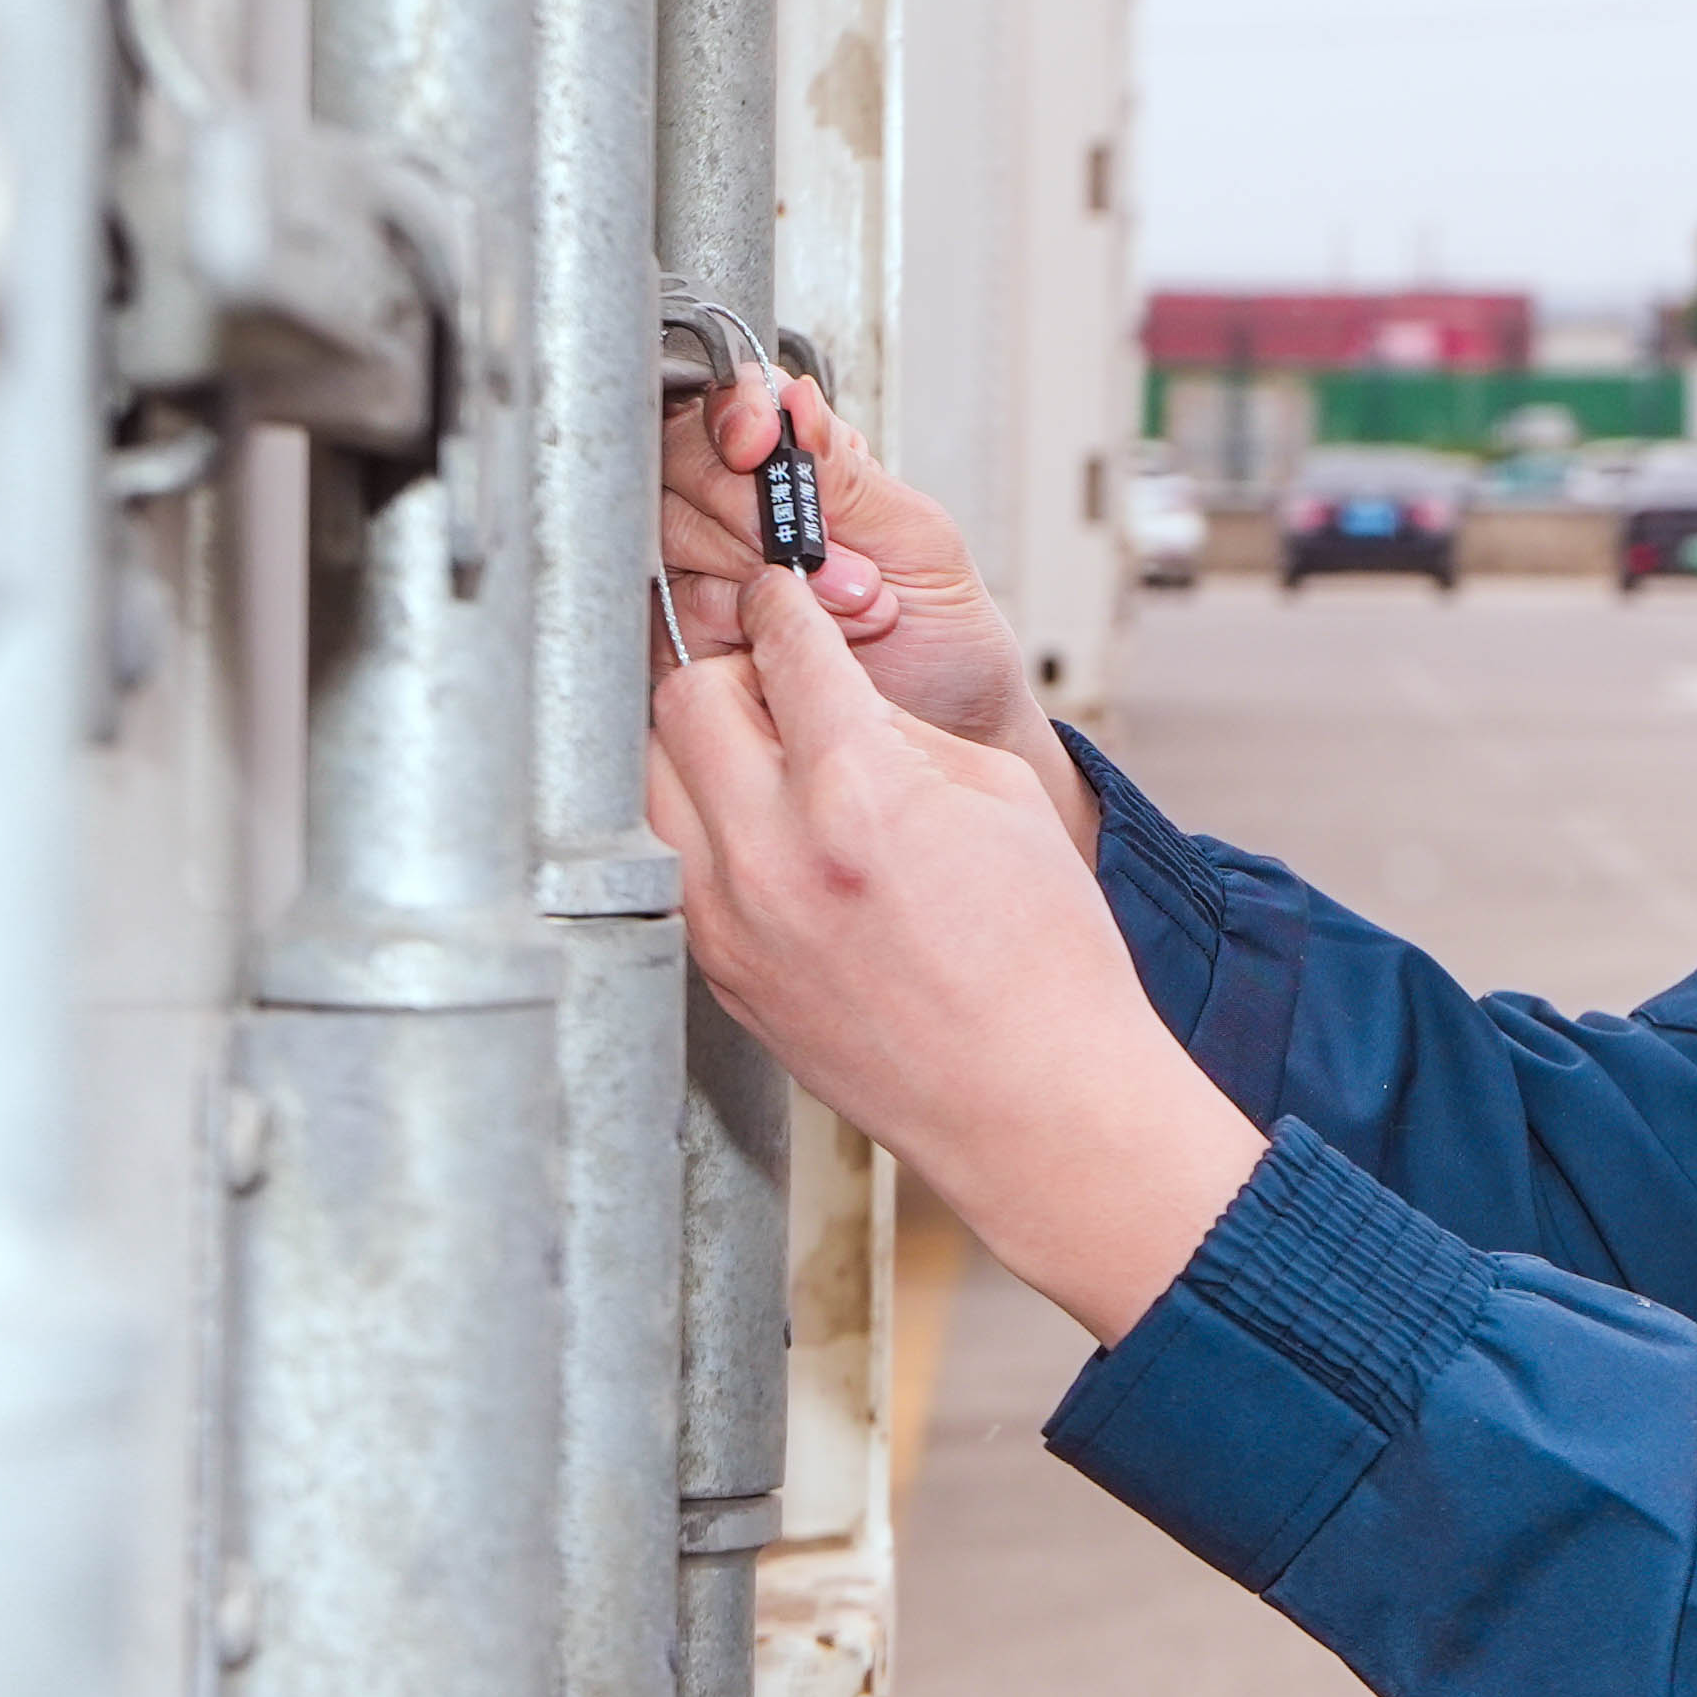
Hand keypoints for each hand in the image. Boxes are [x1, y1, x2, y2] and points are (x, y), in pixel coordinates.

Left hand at [650, 553, 1264, 1341]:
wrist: (1035, 1101)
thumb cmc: (1044, 967)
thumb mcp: (1002, 798)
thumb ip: (898, 730)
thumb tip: (832, 692)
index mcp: (857, 794)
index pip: (782, 647)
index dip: (787, 604)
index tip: (787, 596)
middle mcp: (773, 855)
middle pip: (686, 698)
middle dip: (731, 668)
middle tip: (773, 676)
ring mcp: (730, 920)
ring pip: (651, 777)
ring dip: (697, 743)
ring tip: (758, 752)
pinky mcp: (716, 971)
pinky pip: (670, 859)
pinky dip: (700, 824)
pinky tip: (758, 831)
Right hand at [661, 368, 1071, 814]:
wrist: (947, 731)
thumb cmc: (943, 634)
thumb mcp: (918, 541)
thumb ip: (847, 475)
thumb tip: (794, 398)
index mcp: (798, 467)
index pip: (728, 407)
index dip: (732, 416)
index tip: (757, 446)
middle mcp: (737, 511)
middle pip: (682, 466)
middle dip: (758, 516)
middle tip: (845, 566)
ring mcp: (704, 574)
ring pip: (673, 540)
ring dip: (764, 581)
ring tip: (851, 611)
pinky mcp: (683, 640)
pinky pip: (669, 613)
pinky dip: (736, 629)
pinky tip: (790, 647)